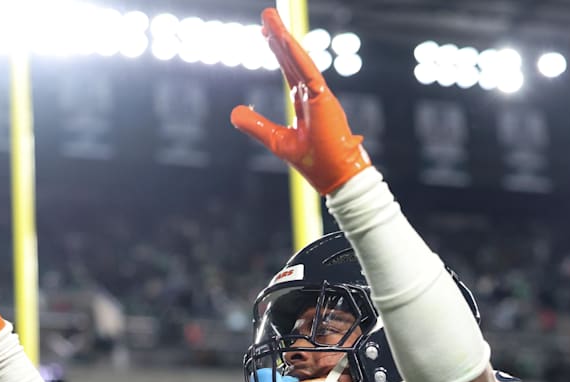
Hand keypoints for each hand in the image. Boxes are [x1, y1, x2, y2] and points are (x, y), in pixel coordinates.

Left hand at [230, 7, 370, 194]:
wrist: (336, 177)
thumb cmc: (314, 162)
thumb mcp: (276, 141)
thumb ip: (256, 125)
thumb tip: (234, 112)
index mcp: (305, 102)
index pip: (289, 69)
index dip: (277, 51)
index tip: (264, 33)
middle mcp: (313, 94)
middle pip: (292, 59)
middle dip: (278, 36)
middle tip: (266, 15)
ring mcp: (320, 95)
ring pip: (299, 60)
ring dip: (284, 38)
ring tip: (270, 19)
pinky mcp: (325, 100)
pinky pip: (308, 73)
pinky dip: (296, 56)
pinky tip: (284, 41)